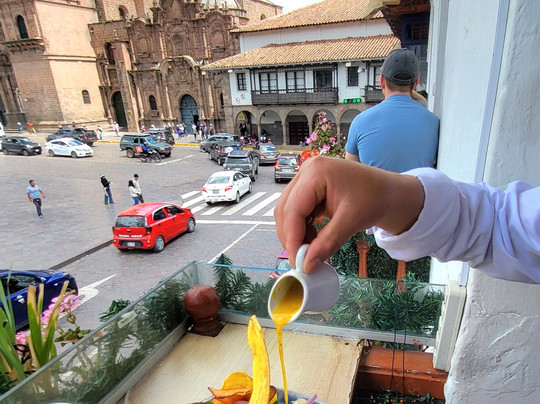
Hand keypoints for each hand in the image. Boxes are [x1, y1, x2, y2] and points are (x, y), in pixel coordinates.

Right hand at [274, 157, 423, 272]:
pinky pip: (297, 209)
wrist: (390, 192)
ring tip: (310, 250)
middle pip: (286, 209)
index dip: (292, 237)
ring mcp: (307, 177)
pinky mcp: (310, 186)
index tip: (297, 260)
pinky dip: (302, 227)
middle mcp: (307, 170)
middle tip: (301, 260)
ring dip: (296, 233)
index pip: (293, 209)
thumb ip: (327, 243)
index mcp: (316, 171)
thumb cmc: (376, 198)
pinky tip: (313, 239)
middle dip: (291, 236)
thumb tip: (307, 265)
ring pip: (289, 210)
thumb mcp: (351, 221)